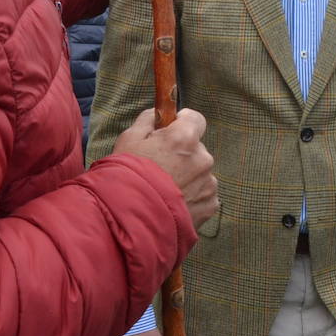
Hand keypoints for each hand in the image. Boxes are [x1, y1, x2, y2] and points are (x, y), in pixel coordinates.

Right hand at [112, 107, 216, 229]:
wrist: (130, 221)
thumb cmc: (126, 177)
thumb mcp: (129, 140)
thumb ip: (147, 120)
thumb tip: (157, 114)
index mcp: (184, 138)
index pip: (196, 118)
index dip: (182, 123)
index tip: (171, 130)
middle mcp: (202, 158)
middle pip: (196, 148)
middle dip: (181, 153)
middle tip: (159, 167)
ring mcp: (208, 183)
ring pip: (200, 172)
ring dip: (187, 176)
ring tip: (163, 190)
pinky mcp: (210, 205)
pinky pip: (204, 193)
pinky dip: (192, 197)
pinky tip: (172, 203)